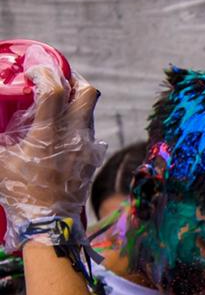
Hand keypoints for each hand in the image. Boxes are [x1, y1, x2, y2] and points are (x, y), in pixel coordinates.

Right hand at [0, 66, 102, 249]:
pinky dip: (76, 124)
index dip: (44, 73)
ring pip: (89, 111)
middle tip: (55, 79)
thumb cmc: (21, 193)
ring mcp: (88, 146)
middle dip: (72, 79)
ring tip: (55, 105)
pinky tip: (60, 132)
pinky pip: (89, 131)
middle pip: (87, 92)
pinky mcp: (93, 157)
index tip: (32, 71)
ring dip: (74, 102)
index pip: (55, 90)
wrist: (50, 223)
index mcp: (50, 134)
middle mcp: (75, 135)